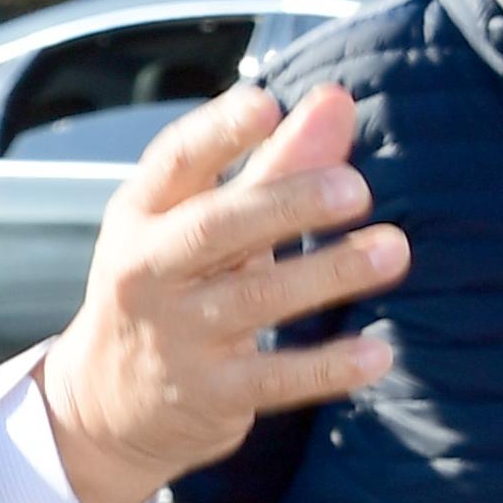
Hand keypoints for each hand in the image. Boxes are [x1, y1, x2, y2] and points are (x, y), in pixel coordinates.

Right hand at [35, 85, 407, 502]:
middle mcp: (148, 271)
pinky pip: (275, 378)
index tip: (266, 104)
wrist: (109, 405)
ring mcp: (176, 336)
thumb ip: (275, 163)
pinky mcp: (208, 394)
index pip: (176, 162)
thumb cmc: (172, 288)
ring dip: (329, 273)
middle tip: (356, 188)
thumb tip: (339, 98)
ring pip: (255, 299)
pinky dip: (327, 367)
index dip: (218, 132)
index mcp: (143, 215)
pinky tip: (377, 354)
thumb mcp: (202, 221)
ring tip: (394, 250)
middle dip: (286, 203)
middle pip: (215, 228)